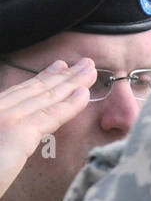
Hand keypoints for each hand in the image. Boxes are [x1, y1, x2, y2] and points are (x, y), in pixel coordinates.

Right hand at [0, 59, 96, 196]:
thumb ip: (7, 136)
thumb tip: (18, 136)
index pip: (20, 92)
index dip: (43, 78)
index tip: (60, 67)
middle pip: (35, 90)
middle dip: (62, 76)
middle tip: (84, 64)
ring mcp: (5, 118)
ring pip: (45, 97)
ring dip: (72, 82)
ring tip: (91, 70)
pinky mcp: (17, 131)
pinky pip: (51, 116)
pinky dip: (70, 104)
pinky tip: (84, 93)